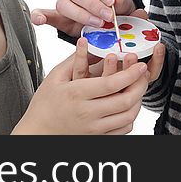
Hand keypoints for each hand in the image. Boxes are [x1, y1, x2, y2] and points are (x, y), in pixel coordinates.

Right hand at [12, 38, 149, 134]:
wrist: (37, 132)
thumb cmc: (44, 104)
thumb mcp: (55, 77)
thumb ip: (74, 60)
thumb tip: (88, 42)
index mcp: (77, 94)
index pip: (112, 83)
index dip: (130, 73)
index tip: (140, 64)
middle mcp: (87, 113)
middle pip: (125, 101)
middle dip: (140, 85)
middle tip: (144, 74)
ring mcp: (94, 129)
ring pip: (128, 117)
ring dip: (138, 101)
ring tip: (138, 88)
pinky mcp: (97, 138)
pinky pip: (122, 130)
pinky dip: (130, 117)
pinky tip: (128, 105)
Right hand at [30, 0, 149, 35]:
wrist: (109, 18)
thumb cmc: (116, 5)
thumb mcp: (124, 1)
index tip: (111, 1)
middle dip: (92, 5)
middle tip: (108, 17)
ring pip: (63, 3)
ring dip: (80, 15)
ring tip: (97, 24)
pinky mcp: (58, 15)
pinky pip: (45, 13)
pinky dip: (40, 16)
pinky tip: (39, 20)